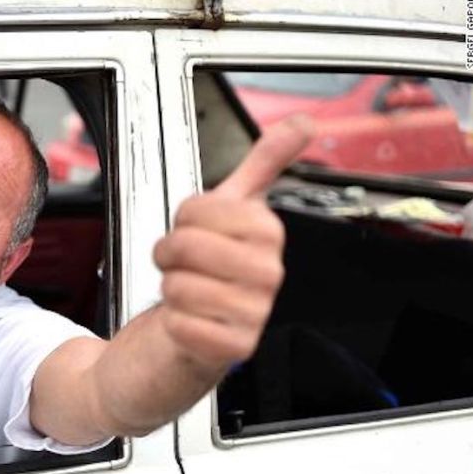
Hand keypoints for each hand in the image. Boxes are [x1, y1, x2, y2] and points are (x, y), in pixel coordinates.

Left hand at [153, 115, 313, 372]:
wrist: (190, 333)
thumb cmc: (209, 271)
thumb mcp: (232, 209)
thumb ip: (264, 164)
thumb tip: (302, 125)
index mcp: (266, 234)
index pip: (200, 208)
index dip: (183, 219)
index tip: (194, 230)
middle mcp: (267, 273)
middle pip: (187, 245)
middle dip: (170, 254)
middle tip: (182, 264)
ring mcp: (254, 312)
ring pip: (180, 283)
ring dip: (170, 288)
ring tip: (188, 292)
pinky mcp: (235, 349)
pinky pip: (182, 322)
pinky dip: (172, 321)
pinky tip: (189, 321)